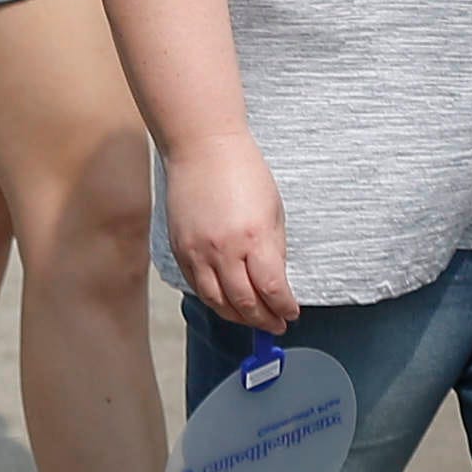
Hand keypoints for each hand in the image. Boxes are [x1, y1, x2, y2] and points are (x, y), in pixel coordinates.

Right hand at [163, 131, 294, 329]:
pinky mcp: (179, 246)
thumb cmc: (243, 170)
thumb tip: (275, 283)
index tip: (291, 313)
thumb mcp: (274, 211)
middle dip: (263, 320)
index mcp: (253, 237)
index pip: (272, 290)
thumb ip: (274, 251)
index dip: (284, 308)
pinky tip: (225, 299)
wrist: (202, 146)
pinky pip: (196, 284)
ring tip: (251, 319)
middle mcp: (223, 249)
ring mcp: (197, 249)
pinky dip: (212, 298)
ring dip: (236, 316)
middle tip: (275, 325)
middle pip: (244, 302)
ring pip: (216, 301)